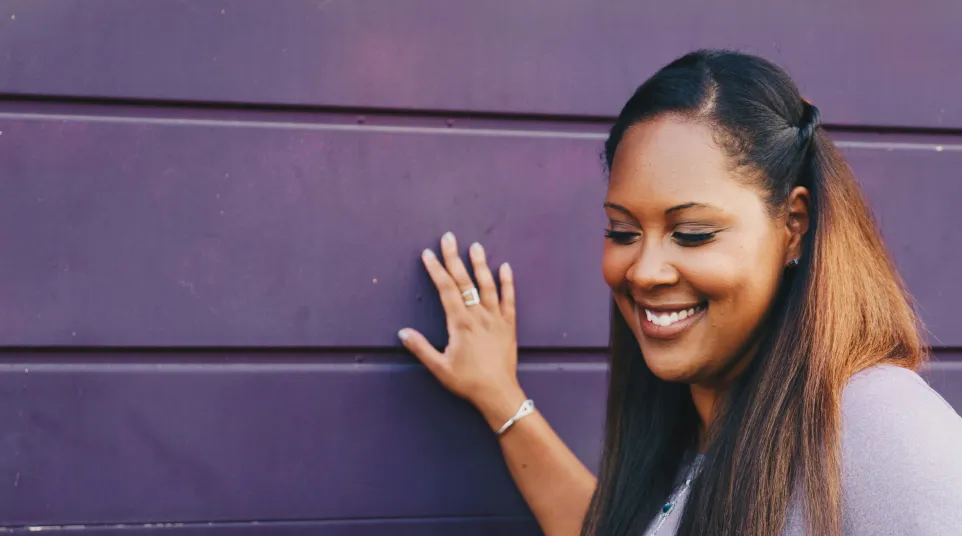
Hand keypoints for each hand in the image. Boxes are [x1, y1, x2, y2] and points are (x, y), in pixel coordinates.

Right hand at [398, 232, 522, 418]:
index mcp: (460, 323)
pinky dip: (507, 282)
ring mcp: (496, 318)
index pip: (446, 289)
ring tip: (475, 246)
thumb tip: (403, 332)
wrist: (498, 393)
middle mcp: (478, 315)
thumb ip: (421, 348)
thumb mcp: (439, 367)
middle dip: (454, 258)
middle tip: (448, 237)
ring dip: (480, 264)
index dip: (436, 270)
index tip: (428, 254)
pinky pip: (509, 299)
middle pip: (464, 281)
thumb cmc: (467, 382)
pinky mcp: (509, 325)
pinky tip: (504, 267)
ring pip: (487, 285)